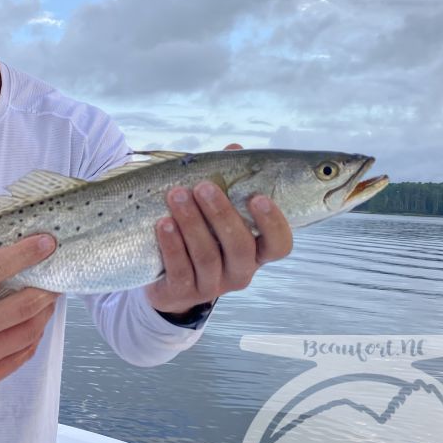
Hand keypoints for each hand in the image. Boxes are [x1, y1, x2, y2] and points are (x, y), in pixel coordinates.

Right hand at [0, 234, 59, 390]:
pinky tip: (36, 321)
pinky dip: (36, 333)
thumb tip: (11, 245)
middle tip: (57, 276)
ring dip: (46, 311)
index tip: (46, 243)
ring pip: (30, 331)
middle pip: (22, 306)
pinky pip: (26, 352)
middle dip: (46, 288)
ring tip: (49, 298)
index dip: (25, 254)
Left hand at [145, 149, 292, 313]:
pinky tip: (163, 223)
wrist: (166, 280)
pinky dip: (172, 245)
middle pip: (240, 247)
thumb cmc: (199, 236)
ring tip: (176, 196)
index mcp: (255, 251)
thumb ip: (227, 183)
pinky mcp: (183, 293)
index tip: (257, 197)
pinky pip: (180, 270)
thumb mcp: (213, 212)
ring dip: (192, 223)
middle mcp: (239, 272)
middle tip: (203, 186)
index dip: (272, 224)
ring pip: (207, 257)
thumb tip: (234, 149)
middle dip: (222, 214)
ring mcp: (212, 286)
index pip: (279, 245)